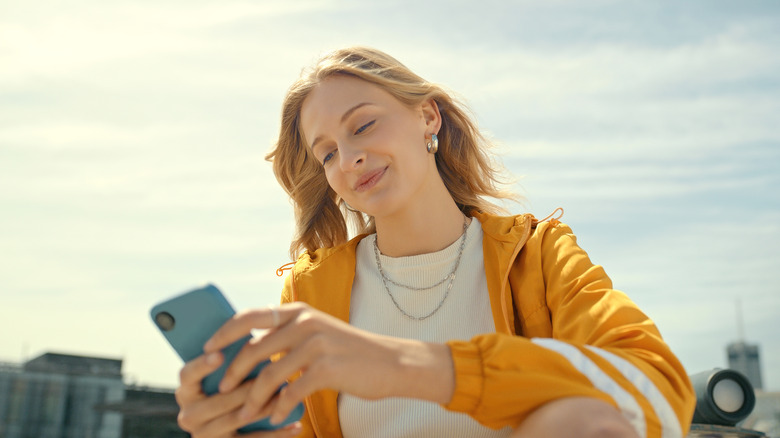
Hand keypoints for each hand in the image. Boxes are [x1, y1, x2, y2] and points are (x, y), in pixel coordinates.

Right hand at [175, 350, 302, 437]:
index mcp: (187, 390)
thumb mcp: (230, 375)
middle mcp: (189, 415)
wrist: (237, 430)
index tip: (219, 354)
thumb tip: (255, 328)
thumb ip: (233, 358)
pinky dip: (276, 433)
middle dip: (247, 387)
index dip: (202, 365)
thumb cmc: (237, 389)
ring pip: (237, 419)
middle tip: (271, 374)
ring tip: (288, 396)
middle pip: (218, 400)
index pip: (187, 375)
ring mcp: (204, 435)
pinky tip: (296, 425)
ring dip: (265, 407)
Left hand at [204, 302, 453, 426]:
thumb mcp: (317, 333)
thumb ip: (288, 335)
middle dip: (232, 373)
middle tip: (222, 390)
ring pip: (268, 374)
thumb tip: (249, 348)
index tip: (207, 350)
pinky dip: (278, 408)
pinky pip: (290, 392)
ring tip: (245, 414)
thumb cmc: (349, 352)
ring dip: (252, 399)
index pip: (249, 316)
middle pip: (253, 348)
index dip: (224, 333)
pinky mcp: (326, 368)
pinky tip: (275, 418)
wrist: (391, 363)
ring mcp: (316, 344)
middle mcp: (305, 322)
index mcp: (298, 311)